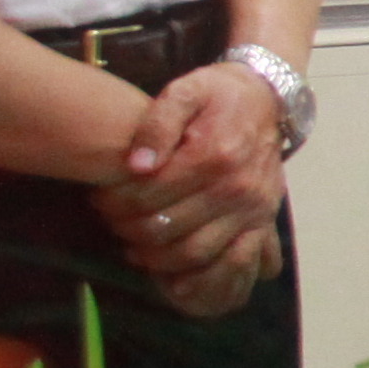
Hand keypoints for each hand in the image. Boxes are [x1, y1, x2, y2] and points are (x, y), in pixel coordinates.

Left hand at [99, 62, 289, 305]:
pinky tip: (172, 272)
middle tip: (111, 220)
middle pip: (166, 228)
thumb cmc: (218, 95)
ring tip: (132, 243)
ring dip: (154, 257)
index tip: (100, 197)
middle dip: (127, 229)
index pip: (148, 195)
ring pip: (193, 252)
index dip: (114, 201)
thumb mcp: (184, 91)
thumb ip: (156, 123)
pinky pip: (231, 262)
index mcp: (212, 154)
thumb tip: (137, 166)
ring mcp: (252, 209)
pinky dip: (200, 276)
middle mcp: (236, 187)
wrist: (268, 99)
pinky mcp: (262, 221)